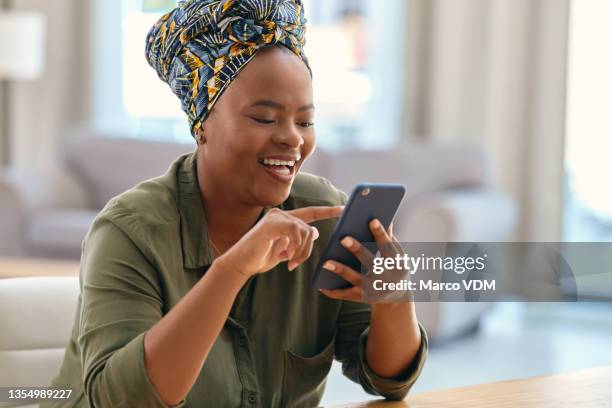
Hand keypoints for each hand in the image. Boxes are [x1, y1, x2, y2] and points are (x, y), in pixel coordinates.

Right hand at [218, 205, 343, 277]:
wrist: (241, 264)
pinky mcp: (272, 223)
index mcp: (284, 220)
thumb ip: (298, 241)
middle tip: (296, 263)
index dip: (327, 211)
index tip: (343, 209)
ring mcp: (276, 217)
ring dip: (301, 251)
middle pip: (309, 227)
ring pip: (305, 231)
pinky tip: (284, 256)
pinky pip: (295, 231)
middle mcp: (280, 214)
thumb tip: (314, 232)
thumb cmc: (260, 258)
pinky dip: (294, 246)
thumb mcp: (284, 251)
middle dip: (307, 248)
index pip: (310, 213)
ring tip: (289, 262)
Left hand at [319, 219, 405, 303]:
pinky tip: (321, 285)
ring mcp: (375, 289)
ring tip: (325, 263)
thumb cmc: (394, 268)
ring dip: (340, 270)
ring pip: (355, 278)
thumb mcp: (396, 255)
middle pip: (370, 261)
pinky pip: (346, 295)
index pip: (388, 246)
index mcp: (397, 263)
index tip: (372, 219)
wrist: (397, 298)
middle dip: (357, 250)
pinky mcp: (363, 298)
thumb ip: (390, 238)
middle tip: (343, 238)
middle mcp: (387, 277)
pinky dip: (333, 291)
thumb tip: (386, 218)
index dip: (380, 234)